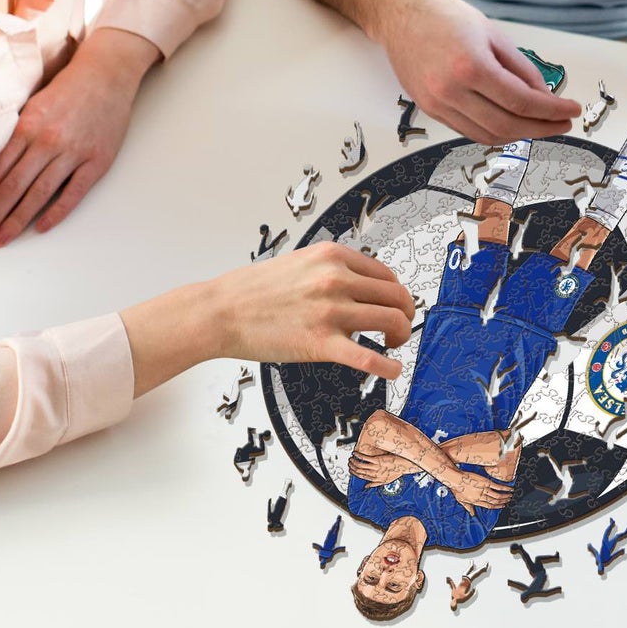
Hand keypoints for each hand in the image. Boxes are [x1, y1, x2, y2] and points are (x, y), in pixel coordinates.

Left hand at [0, 28, 158, 251]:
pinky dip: (56, 211)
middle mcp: (47, 141)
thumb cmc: (66, 91)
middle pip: (11, 189)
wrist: (106, 75)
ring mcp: (73, 152)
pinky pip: (74, 192)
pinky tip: (40, 227)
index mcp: (26, 128)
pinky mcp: (97, 160)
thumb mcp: (32, 107)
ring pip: (38, 194)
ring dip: (15, 221)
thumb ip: (14, 138)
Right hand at [212, 241, 414, 379]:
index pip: (385, 274)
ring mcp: (330, 311)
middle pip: (396, 296)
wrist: (221, 311)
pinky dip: (388, 367)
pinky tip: (393, 371)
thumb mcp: (300, 262)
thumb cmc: (254, 290)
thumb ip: (332, 270)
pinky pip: (368, 358)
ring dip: (401, 335)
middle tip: (400, 327)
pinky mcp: (320, 344)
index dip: (396, 293)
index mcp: (332, 256)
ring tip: (394, 344)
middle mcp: (336, 279)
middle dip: (405, 313)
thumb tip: (361, 286)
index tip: (394, 305)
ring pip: (391, 321)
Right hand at [349, 445, 418, 485]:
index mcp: (376, 479)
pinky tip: (355, 453)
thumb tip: (366, 487)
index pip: (362, 477)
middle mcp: (374, 474)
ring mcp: (376, 467)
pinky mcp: (378, 460)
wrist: (404, 465)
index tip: (351, 470)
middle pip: (360, 471)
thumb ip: (375, 484)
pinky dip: (359, 456)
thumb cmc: (396, 471)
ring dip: (354, 462)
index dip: (355, 474)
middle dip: (353, 468)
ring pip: (361, 465)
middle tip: (349, 463)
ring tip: (351, 459)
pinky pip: (366, 458)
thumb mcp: (386, 481)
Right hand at [374, 0, 578, 143]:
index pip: (522, 102)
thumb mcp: (493, 34)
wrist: (400, 13)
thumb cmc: (445, 16)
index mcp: (471, 67)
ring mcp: (437, 104)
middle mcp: (451, 91)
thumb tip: (544, 96)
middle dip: (541, 128)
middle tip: (562, 124)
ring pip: (488, 135)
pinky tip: (511, 123)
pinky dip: (494, 132)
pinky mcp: (429, 109)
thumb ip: (522, 69)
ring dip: (519, 135)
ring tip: (540, 125)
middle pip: (507, 125)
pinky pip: (468, 131)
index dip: (552, 111)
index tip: (572, 111)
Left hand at [447, 468, 514, 515]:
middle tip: (508, 501)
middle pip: (494, 501)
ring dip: (504, 496)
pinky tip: (509, 489)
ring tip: (510, 496)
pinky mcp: (486, 482)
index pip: (488, 506)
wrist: (456, 479)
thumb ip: (468, 508)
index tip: (501, 506)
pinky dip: (504, 488)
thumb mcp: (461, 500)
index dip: (495, 507)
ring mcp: (484, 489)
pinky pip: (497, 487)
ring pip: (497, 495)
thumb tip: (472, 514)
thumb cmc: (457, 488)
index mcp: (476, 501)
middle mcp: (481, 496)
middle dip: (502, 502)